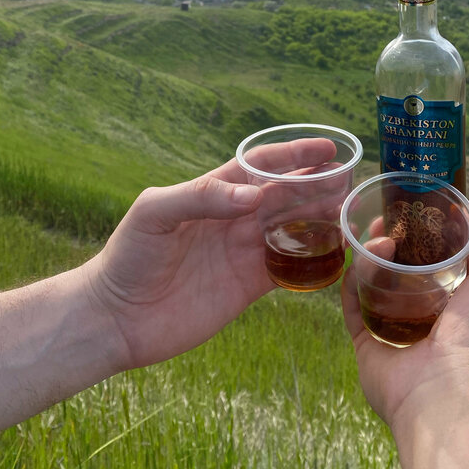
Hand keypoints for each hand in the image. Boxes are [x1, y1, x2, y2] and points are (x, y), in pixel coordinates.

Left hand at [80, 138, 334, 371]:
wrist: (116, 318)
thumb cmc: (127, 257)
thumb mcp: (154, 213)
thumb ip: (201, 197)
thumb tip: (255, 196)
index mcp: (213, 193)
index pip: (261, 166)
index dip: (294, 156)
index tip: (327, 149)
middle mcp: (233, 219)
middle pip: (285, 195)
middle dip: (318, 184)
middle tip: (352, 179)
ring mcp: (242, 252)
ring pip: (293, 228)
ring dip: (321, 219)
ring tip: (351, 211)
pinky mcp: (247, 287)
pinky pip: (288, 269)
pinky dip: (313, 262)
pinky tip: (336, 256)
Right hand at [341, 212, 468, 427]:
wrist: (455, 393)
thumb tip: (465, 212)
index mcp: (468, 299)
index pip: (445, 255)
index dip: (430, 228)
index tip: (415, 203)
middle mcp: (434, 314)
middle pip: (407, 264)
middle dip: (396, 236)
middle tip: (386, 218)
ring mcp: (400, 329)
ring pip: (377, 280)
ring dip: (373, 254)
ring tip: (380, 240)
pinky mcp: (369, 343)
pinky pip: (353, 306)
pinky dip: (351, 282)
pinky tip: (356, 262)